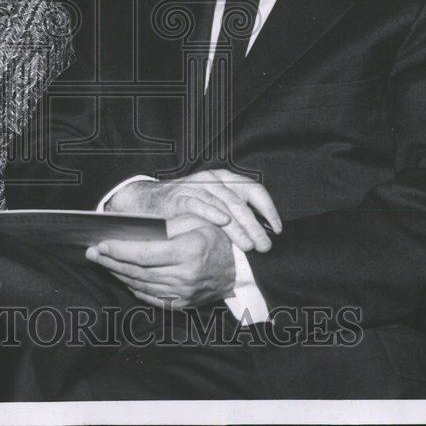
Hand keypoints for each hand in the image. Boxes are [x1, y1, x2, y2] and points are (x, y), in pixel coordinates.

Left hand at [86, 214, 234, 308]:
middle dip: (111, 261)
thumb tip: (135, 232)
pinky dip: (132, 286)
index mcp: (188, 253)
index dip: (120, 250)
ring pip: (141, 284)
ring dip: (118, 273)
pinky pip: (150, 296)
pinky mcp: (181, 304)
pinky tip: (121, 275)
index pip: (145, 254)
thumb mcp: (195, 221)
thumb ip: (166, 226)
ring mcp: (182, 294)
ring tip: (102, 262)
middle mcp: (184, 277)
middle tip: (92, 252)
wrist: (238, 269)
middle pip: (138, 271)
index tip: (101, 244)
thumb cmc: (215, 238)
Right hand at [107, 169, 280, 251]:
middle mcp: (213, 180)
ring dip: (238, 227)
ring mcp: (195, 187)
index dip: (268, 209)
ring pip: (223, 205)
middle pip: (240, 202)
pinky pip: (199, 204)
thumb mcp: (214, 205)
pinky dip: (211, 212)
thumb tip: (264, 234)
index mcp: (225, 179)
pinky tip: (222, 223)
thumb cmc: (186, 207)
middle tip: (264, 246)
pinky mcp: (179, 197)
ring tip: (248, 246)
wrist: (148, 201)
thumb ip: (235, 213)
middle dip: (255, 226)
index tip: (277, 229)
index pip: (254, 190)